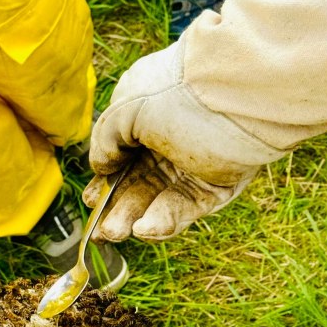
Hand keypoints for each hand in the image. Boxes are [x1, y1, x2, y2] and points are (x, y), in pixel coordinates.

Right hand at [84, 38, 280, 241]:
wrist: (236, 94)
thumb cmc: (176, 93)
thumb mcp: (125, 109)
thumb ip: (105, 140)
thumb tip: (99, 167)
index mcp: (147, 114)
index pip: (122, 155)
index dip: (106, 180)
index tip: (91, 200)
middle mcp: (170, 140)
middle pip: (139, 184)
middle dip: (118, 208)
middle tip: (102, 231)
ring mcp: (195, 165)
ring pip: (159, 201)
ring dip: (135, 219)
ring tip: (115, 233)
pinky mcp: (218, 186)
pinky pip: (187, 208)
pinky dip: (164, 221)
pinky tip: (144, 229)